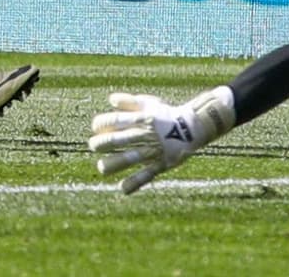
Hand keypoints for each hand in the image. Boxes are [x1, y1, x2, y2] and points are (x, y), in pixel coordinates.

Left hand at [88, 89, 234, 194]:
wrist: (194, 127)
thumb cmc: (167, 115)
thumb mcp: (150, 104)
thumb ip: (130, 102)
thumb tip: (111, 100)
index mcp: (143, 119)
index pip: (117, 120)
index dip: (103, 123)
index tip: (96, 127)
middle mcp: (146, 135)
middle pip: (120, 139)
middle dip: (103, 143)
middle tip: (94, 146)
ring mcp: (154, 151)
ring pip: (131, 158)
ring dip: (114, 164)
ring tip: (101, 167)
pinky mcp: (161, 164)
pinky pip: (147, 175)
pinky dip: (135, 183)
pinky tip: (122, 188)